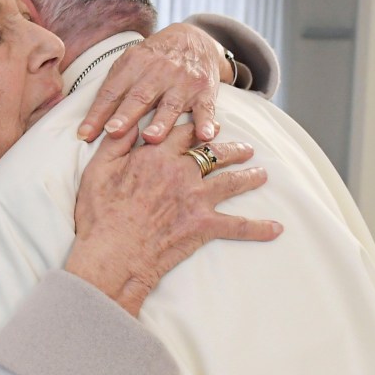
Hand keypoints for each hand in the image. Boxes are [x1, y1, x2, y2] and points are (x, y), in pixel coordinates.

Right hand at [65, 123, 281, 316]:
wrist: (112, 253)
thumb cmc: (99, 214)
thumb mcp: (98, 170)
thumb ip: (116, 143)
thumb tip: (125, 122)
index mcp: (157, 155)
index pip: (183, 133)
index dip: (196, 127)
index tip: (207, 126)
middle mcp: (182, 172)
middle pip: (214, 153)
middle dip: (231, 149)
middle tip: (244, 148)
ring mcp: (196, 198)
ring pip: (231, 181)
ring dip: (249, 176)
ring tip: (261, 174)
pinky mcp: (204, 225)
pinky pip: (238, 226)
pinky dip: (259, 228)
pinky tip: (276, 228)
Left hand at [77, 24, 222, 145]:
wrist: (194, 39)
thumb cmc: (154, 60)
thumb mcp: (130, 63)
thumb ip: (112, 89)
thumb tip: (87, 125)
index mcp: (134, 64)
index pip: (112, 91)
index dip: (98, 113)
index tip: (85, 134)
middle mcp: (158, 71)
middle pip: (139, 96)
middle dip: (126, 115)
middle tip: (113, 132)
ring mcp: (183, 81)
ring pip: (170, 104)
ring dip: (161, 122)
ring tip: (151, 138)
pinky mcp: (205, 91)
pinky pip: (206, 109)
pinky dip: (206, 123)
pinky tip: (205, 135)